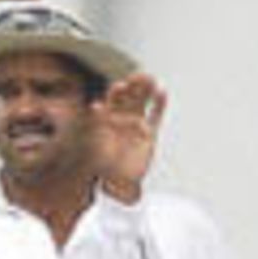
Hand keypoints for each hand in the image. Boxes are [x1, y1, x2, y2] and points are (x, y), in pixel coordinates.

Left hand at [92, 73, 166, 201]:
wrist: (119, 183)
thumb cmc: (105, 166)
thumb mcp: (98, 142)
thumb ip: (98, 122)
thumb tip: (95, 104)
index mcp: (108, 119)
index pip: (114, 100)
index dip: (118, 91)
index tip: (121, 85)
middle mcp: (123, 118)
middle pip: (131, 97)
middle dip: (136, 85)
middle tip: (141, 75)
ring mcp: (137, 124)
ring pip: (144, 102)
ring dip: (148, 90)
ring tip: (152, 79)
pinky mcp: (149, 134)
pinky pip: (156, 116)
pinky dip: (160, 104)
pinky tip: (162, 92)